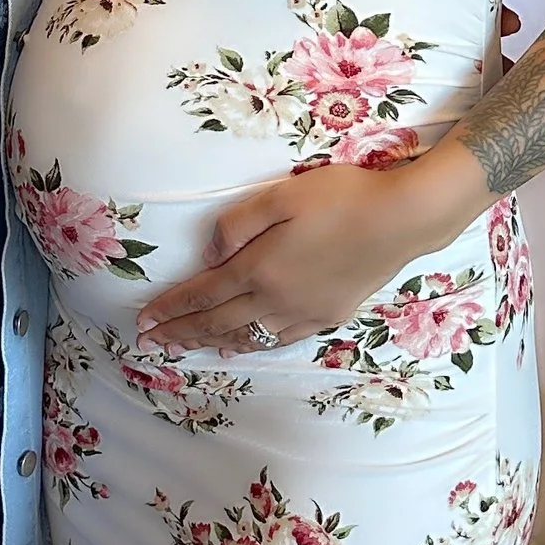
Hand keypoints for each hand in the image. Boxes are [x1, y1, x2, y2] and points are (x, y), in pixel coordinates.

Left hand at [133, 144, 488, 350]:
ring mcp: (303, 313)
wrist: (401, 220)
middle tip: (149, 343)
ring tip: (182, 347)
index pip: (203, 294)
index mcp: (260, 269)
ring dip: (208, 343)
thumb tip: (210, 254)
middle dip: (180, 332)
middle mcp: (276, 300)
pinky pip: (277, 339)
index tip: (144, 320)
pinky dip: (250, 344)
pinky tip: (238, 346)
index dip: (171, 308)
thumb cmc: (341, 198)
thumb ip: (239, 223)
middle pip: (217, 322)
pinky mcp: (327, 316)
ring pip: (245, 336)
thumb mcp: (282, 196)